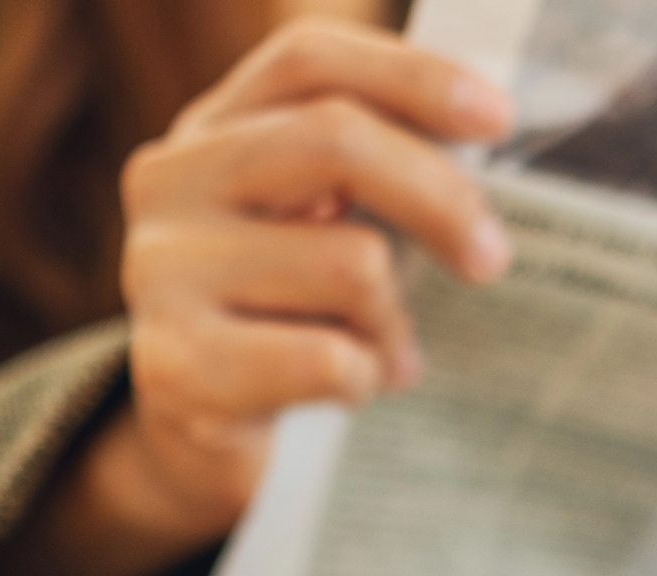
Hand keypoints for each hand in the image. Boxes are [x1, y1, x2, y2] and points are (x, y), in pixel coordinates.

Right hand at [0, 18, 513, 575]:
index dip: (411, 77)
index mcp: (213, 126)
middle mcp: (170, 180)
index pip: (311, 61)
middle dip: (442, 200)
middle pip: (337, 144)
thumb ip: (381, 164)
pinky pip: (327, 358)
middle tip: (491, 258)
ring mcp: (157, 269)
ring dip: (393, 321)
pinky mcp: (172, 363)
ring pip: (351, 263)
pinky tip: (346, 386)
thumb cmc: (292, 309)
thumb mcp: (332, 221)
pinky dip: (362, 378)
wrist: (199, 433)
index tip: (499, 119)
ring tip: (379, 347)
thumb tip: (488, 125)